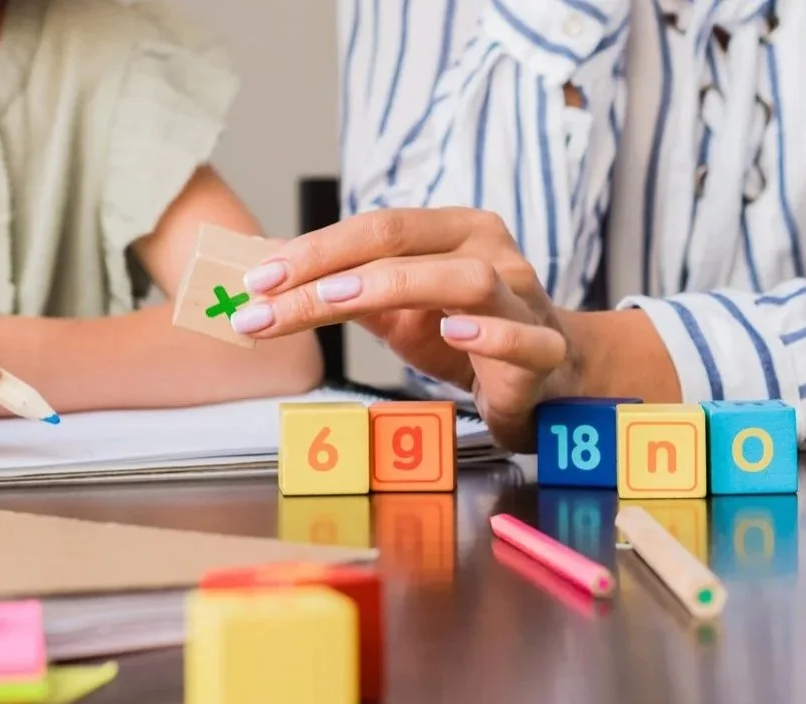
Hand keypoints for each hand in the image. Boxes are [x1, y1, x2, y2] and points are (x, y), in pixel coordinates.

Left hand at [229, 208, 581, 449]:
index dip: (312, 250)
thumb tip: (269, 279)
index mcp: (453, 231)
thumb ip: (346, 292)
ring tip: (337, 300)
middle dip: (329, 267)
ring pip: (465, 280)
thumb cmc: (466, 336)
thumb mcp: (399, 310)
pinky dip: (488, 336)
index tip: (257, 279)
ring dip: (396, 286)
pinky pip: (520, 338)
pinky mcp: (544, 351)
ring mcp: (521, 298)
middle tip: (271, 297)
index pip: (376, 226)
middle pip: (405, 243)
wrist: (548, 376)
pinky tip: (452, 336)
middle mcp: (489, 252)